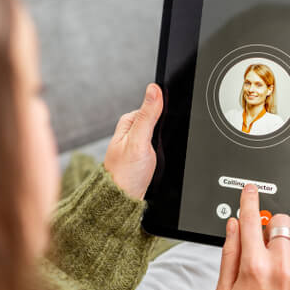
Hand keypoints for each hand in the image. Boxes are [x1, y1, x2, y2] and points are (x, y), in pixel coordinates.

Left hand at [103, 84, 161, 198]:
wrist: (123, 201)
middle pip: (159, 122)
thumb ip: (148, 115)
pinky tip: (160, 162)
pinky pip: (160, 147)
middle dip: (164, 131)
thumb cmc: (125, 174)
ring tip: (156, 157)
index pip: (153, 107)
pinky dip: (164, 152)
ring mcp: (139, 144)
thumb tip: (154, 89)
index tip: (162, 129)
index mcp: (128, 122)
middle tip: (157, 148)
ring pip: (161, 136)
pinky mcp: (145, 156)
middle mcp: (132, 131)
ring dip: (165, 144)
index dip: (164, 115)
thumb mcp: (139, 140)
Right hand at [216, 184, 289, 289]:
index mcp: (254, 265)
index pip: (253, 220)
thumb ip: (230, 254)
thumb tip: (235, 226)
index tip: (251, 191)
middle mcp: (280, 265)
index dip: (250, 200)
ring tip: (288, 252)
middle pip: (281, 221)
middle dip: (274, 226)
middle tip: (269, 241)